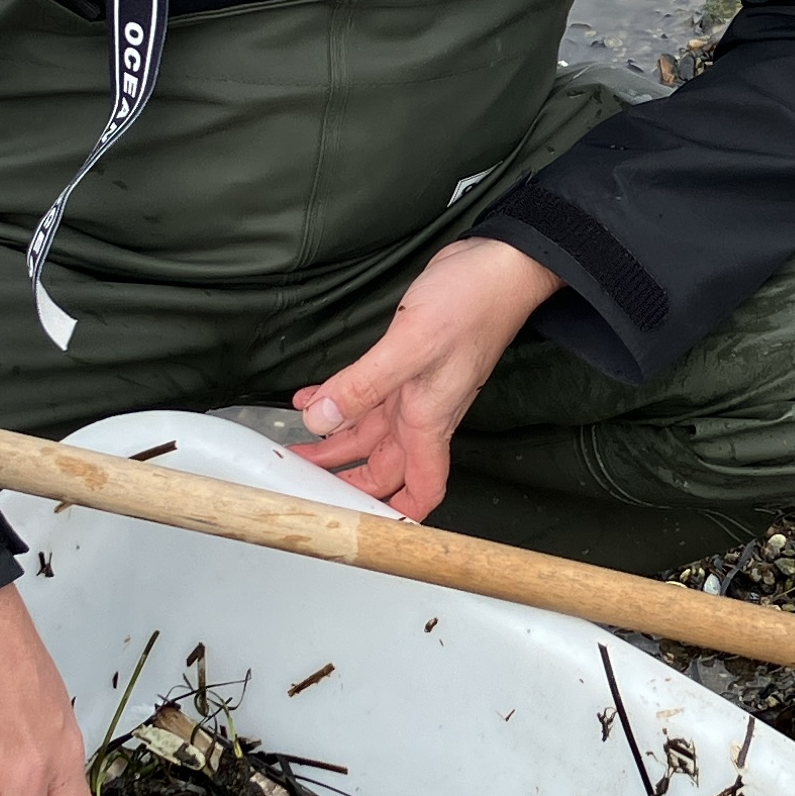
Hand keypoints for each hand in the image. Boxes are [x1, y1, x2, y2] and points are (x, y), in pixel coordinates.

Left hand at [291, 237, 563, 519]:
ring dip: (334, 440)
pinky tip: (310, 398)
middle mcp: (422, 413)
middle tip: (303, 484)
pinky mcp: (405, 360)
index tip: (365, 531)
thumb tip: (318, 421)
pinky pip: (366, 393)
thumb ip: (361, 386)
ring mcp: (414, 387)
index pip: (422, 489)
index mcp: (429, 421)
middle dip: (346, 480)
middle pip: (384, 467)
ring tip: (295, 448)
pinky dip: (338, 399)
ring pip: (370, 431)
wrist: (499, 264)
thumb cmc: (470, 307)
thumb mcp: (409, 347)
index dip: (399, 516)